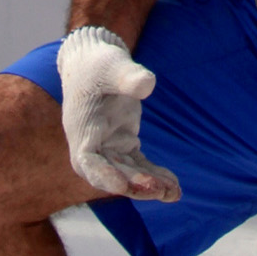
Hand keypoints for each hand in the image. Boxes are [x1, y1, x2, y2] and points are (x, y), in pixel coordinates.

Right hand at [57, 27, 180, 200]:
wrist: (95, 62)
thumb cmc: (99, 63)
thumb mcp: (112, 65)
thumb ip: (128, 76)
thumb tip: (148, 84)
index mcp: (81, 128)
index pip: (88, 160)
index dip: (103, 174)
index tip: (121, 186)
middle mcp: (91, 145)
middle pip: (110, 173)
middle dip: (134, 184)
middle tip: (159, 190)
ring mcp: (108, 146)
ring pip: (127, 174)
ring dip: (148, 185)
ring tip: (173, 193)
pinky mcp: (123, 144)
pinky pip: (139, 166)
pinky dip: (155, 175)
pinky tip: (174, 187)